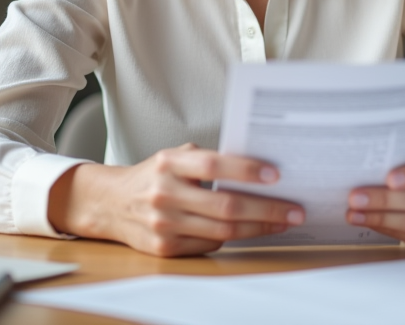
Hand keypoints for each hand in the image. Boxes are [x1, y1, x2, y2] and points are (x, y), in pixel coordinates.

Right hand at [48, 143, 304, 256]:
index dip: (246, 170)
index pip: (214, 165)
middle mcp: (165, 193)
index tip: (276, 175)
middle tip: (295, 210)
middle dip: (266, 209)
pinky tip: (251, 230)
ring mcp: (163, 223)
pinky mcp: (164, 248)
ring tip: (282, 222)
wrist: (110, 204)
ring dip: (258, 228)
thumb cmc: (154, 175)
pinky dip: (232, 238)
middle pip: (225, 206)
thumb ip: (208, 160)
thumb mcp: (175, 157)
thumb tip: (257, 167)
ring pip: (223, 231)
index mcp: (169, 163)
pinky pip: (209, 244)